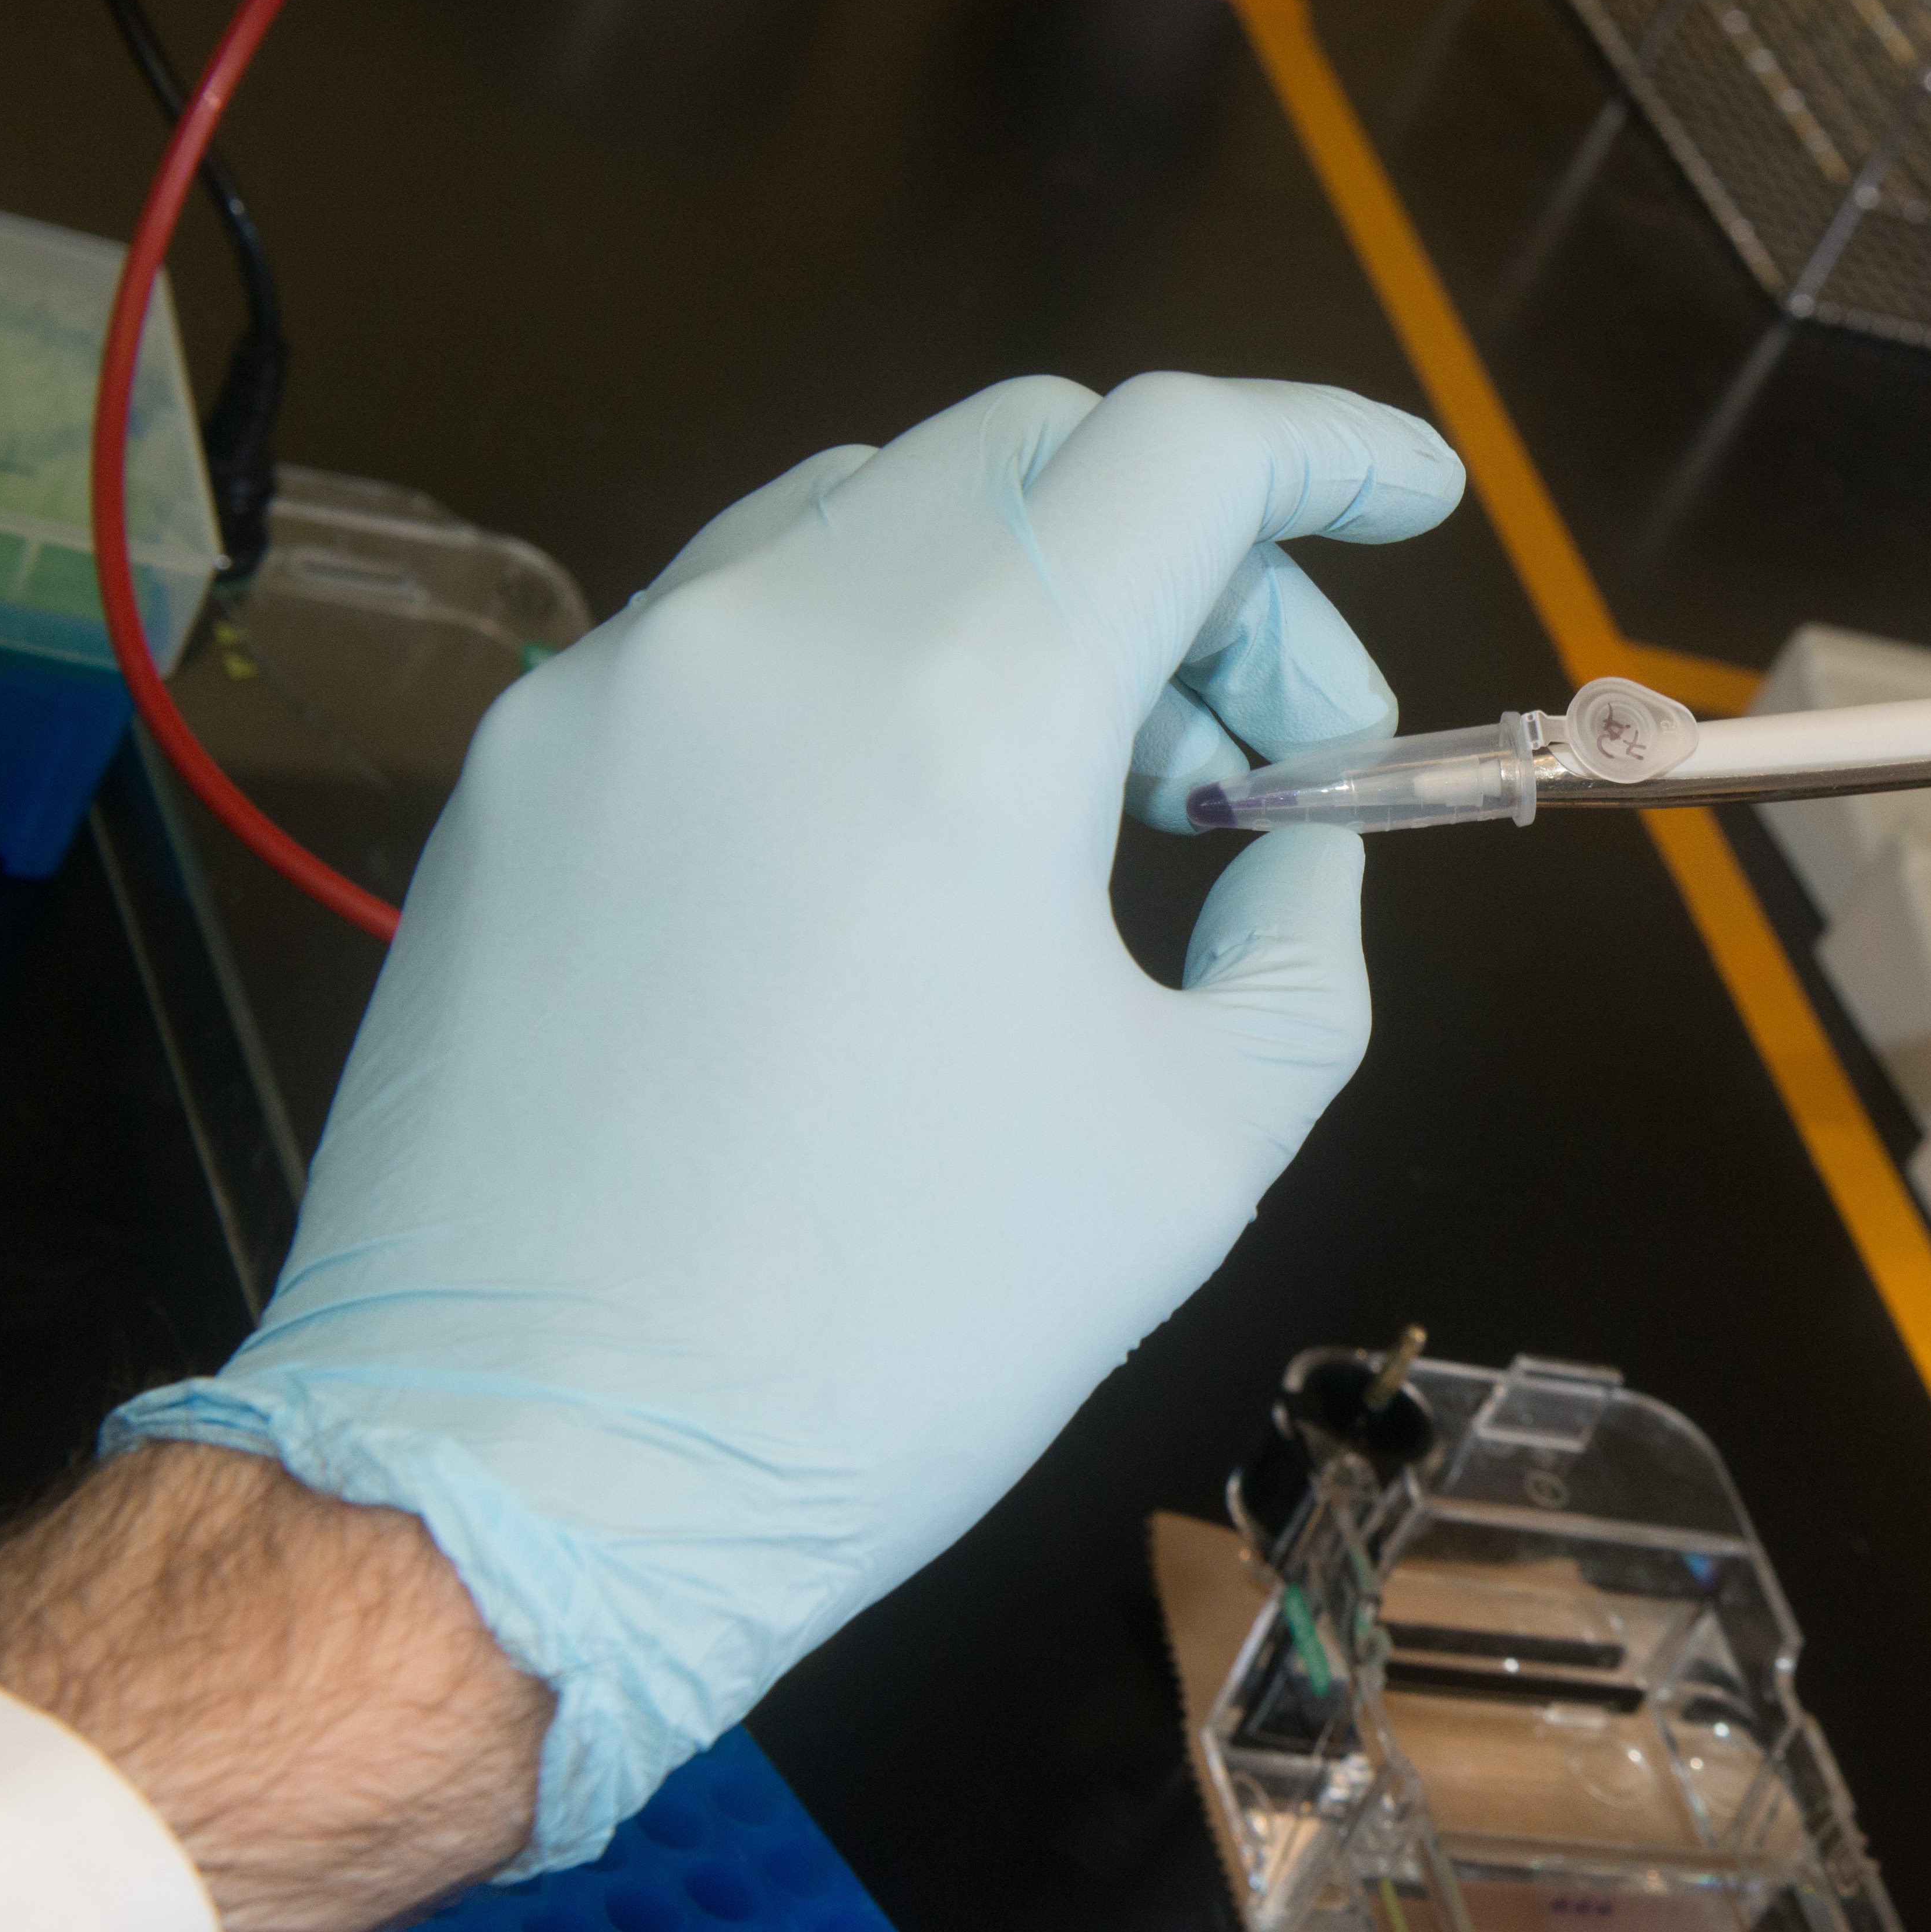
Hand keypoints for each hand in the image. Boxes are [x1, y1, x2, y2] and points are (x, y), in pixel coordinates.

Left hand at [109, 374, 1463, 1866]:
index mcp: (964, 708)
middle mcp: (771, 636)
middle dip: (1194, 552)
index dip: (1336, 445)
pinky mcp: (519, 775)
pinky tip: (913, 841)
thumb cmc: (899, 1336)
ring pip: (870, 509)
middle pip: (1034, 446)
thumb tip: (1284, 829)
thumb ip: (1295, 925)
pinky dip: (876, 659)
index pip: (1186, 450)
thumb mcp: (1204, 1137)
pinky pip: (737, 627)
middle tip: (1258, 746)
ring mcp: (614, 691)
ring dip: (1028, 591)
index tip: (1411, 495)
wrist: (534, 1486)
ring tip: (1088, 798)